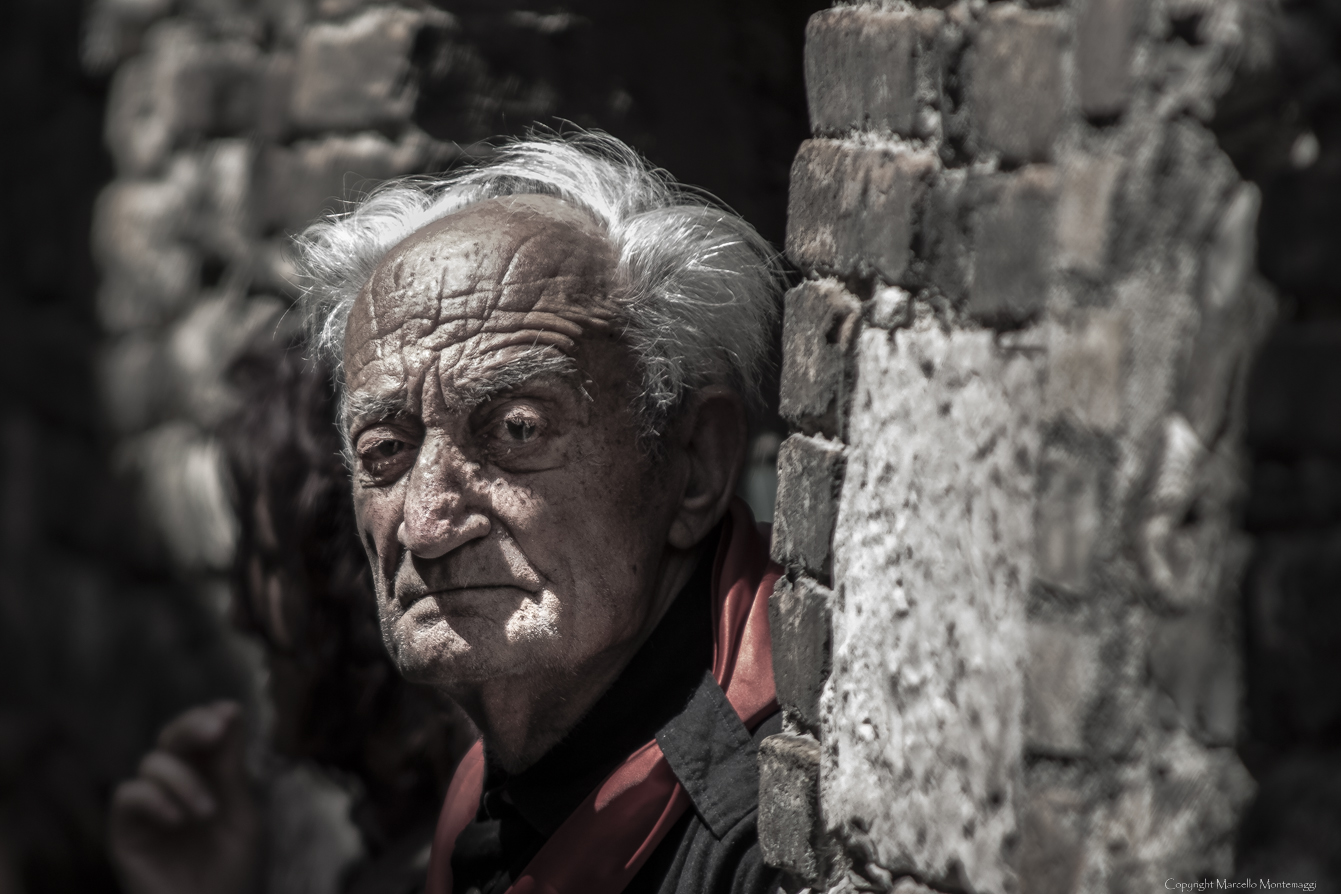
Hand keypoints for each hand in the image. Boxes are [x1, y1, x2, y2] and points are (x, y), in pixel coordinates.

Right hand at [109, 701, 259, 893]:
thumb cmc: (228, 872)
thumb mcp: (240, 813)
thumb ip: (231, 767)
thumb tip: (230, 710)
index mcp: (205, 778)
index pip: (200, 736)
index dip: (210, 717)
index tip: (230, 712)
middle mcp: (173, 787)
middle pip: (171, 738)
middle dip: (192, 726)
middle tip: (215, 728)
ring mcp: (148, 808)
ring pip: (151, 763)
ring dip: (184, 779)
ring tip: (207, 813)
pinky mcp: (124, 832)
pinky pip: (128, 795)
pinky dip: (155, 799)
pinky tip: (179, 820)